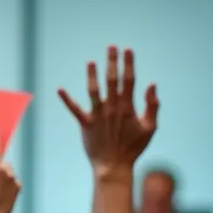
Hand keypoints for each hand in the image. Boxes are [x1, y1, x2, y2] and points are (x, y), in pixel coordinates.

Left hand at [58, 47, 158, 172]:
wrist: (114, 166)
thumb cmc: (133, 148)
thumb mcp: (150, 128)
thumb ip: (152, 106)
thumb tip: (152, 84)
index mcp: (127, 107)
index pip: (129, 80)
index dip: (128, 64)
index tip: (128, 50)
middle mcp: (112, 108)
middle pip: (112, 80)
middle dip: (112, 62)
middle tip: (111, 47)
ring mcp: (97, 115)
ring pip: (94, 91)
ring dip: (91, 75)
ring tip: (90, 62)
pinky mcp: (85, 124)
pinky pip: (74, 110)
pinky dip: (67, 100)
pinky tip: (59, 89)